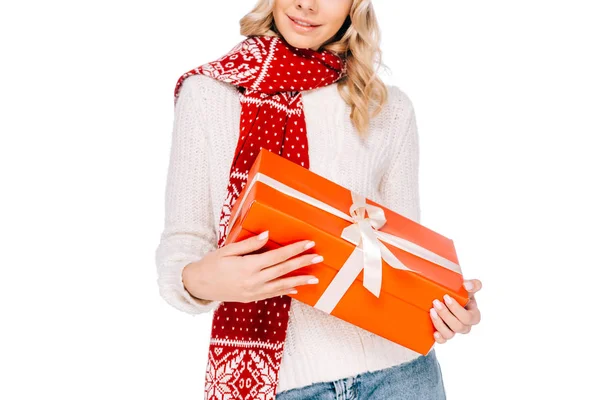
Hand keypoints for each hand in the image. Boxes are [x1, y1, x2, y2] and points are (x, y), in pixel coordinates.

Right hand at [182, 231, 322, 302]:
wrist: (197, 285)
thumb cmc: (211, 264)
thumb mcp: (228, 250)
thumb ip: (249, 244)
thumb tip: (267, 235)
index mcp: (248, 266)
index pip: (277, 256)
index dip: (294, 250)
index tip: (309, 244)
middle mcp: (253, 280)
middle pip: (284, 270)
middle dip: (303, 263)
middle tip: (319, 258)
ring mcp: (253, 291)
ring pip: (282, 285)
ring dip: (300, 280)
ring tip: (315, 278)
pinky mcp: (251, 298)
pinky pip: (272, 294)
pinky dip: (285, 290)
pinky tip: (296, 288)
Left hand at [429, 279, 481, 343]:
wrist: (445, 295)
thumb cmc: (459, 292)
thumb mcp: (468, 287)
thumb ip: (473, 284)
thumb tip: (467, 285)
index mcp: (473, 315)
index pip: (469, 317)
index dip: (457, 309)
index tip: (446, 297)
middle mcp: (465, 325)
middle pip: (458, 326)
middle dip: (446, 314)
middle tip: (435, 302)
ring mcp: (454, 331)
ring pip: (450, 334)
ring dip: (440, 323)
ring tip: (432, 311)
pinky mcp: (444, 333)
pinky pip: (443, 340)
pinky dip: (439, 338)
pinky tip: (434, 333)